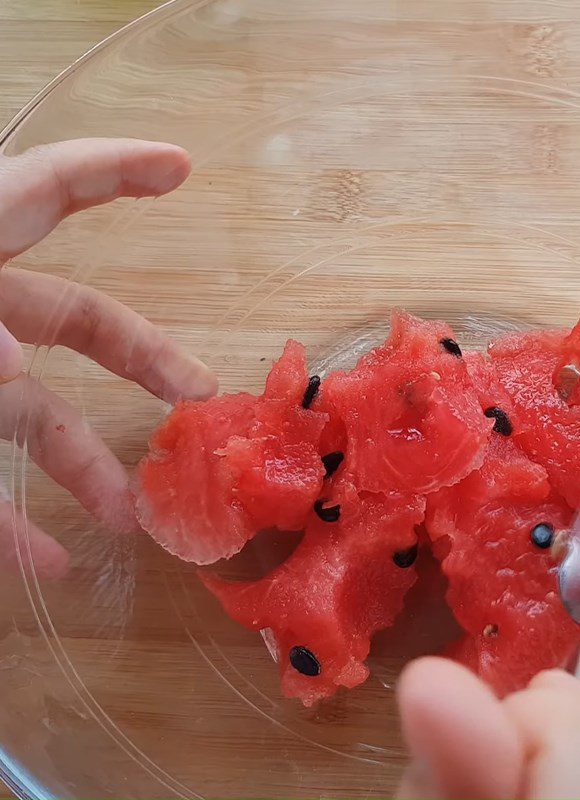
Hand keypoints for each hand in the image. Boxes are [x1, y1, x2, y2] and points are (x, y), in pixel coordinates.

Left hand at [0, 138, 217, 577]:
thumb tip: (13, 365)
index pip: (48, 187)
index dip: (115, 169)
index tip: (181, 169)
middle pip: (79, 319)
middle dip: (144, 357)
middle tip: (198, 394)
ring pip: (37, 415)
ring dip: (85, 465)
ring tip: (132, 513)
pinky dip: (10, 522)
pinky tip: (45, 562)